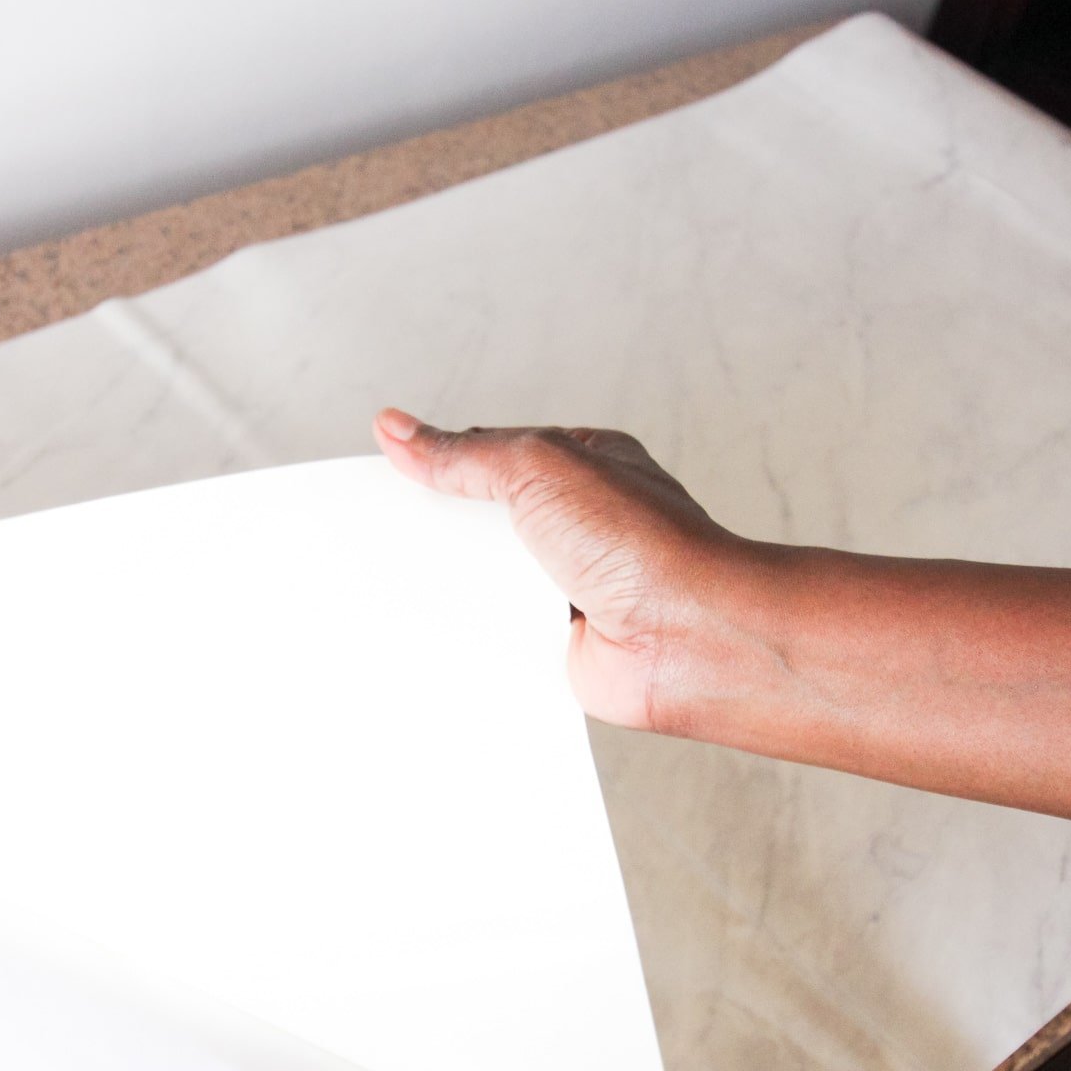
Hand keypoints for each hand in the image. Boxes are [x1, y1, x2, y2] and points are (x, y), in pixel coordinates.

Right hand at [372, 408, 780, 736]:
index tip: (387, 473)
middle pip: (487, 519)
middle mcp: (580, 524)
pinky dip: (475, 635)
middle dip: (445, 529)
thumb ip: (464, 454)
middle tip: (383, 531)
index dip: (440, 463)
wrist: (688, 638)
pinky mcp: (561, 641)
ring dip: (459, 584)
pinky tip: (441, 632)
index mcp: (582, 465)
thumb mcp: (538, 468)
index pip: (494, 454)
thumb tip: (398, 429)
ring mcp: (572, 584)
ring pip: (490, 579)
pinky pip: (501, 634)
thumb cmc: (642, 543)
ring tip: (397, 583)